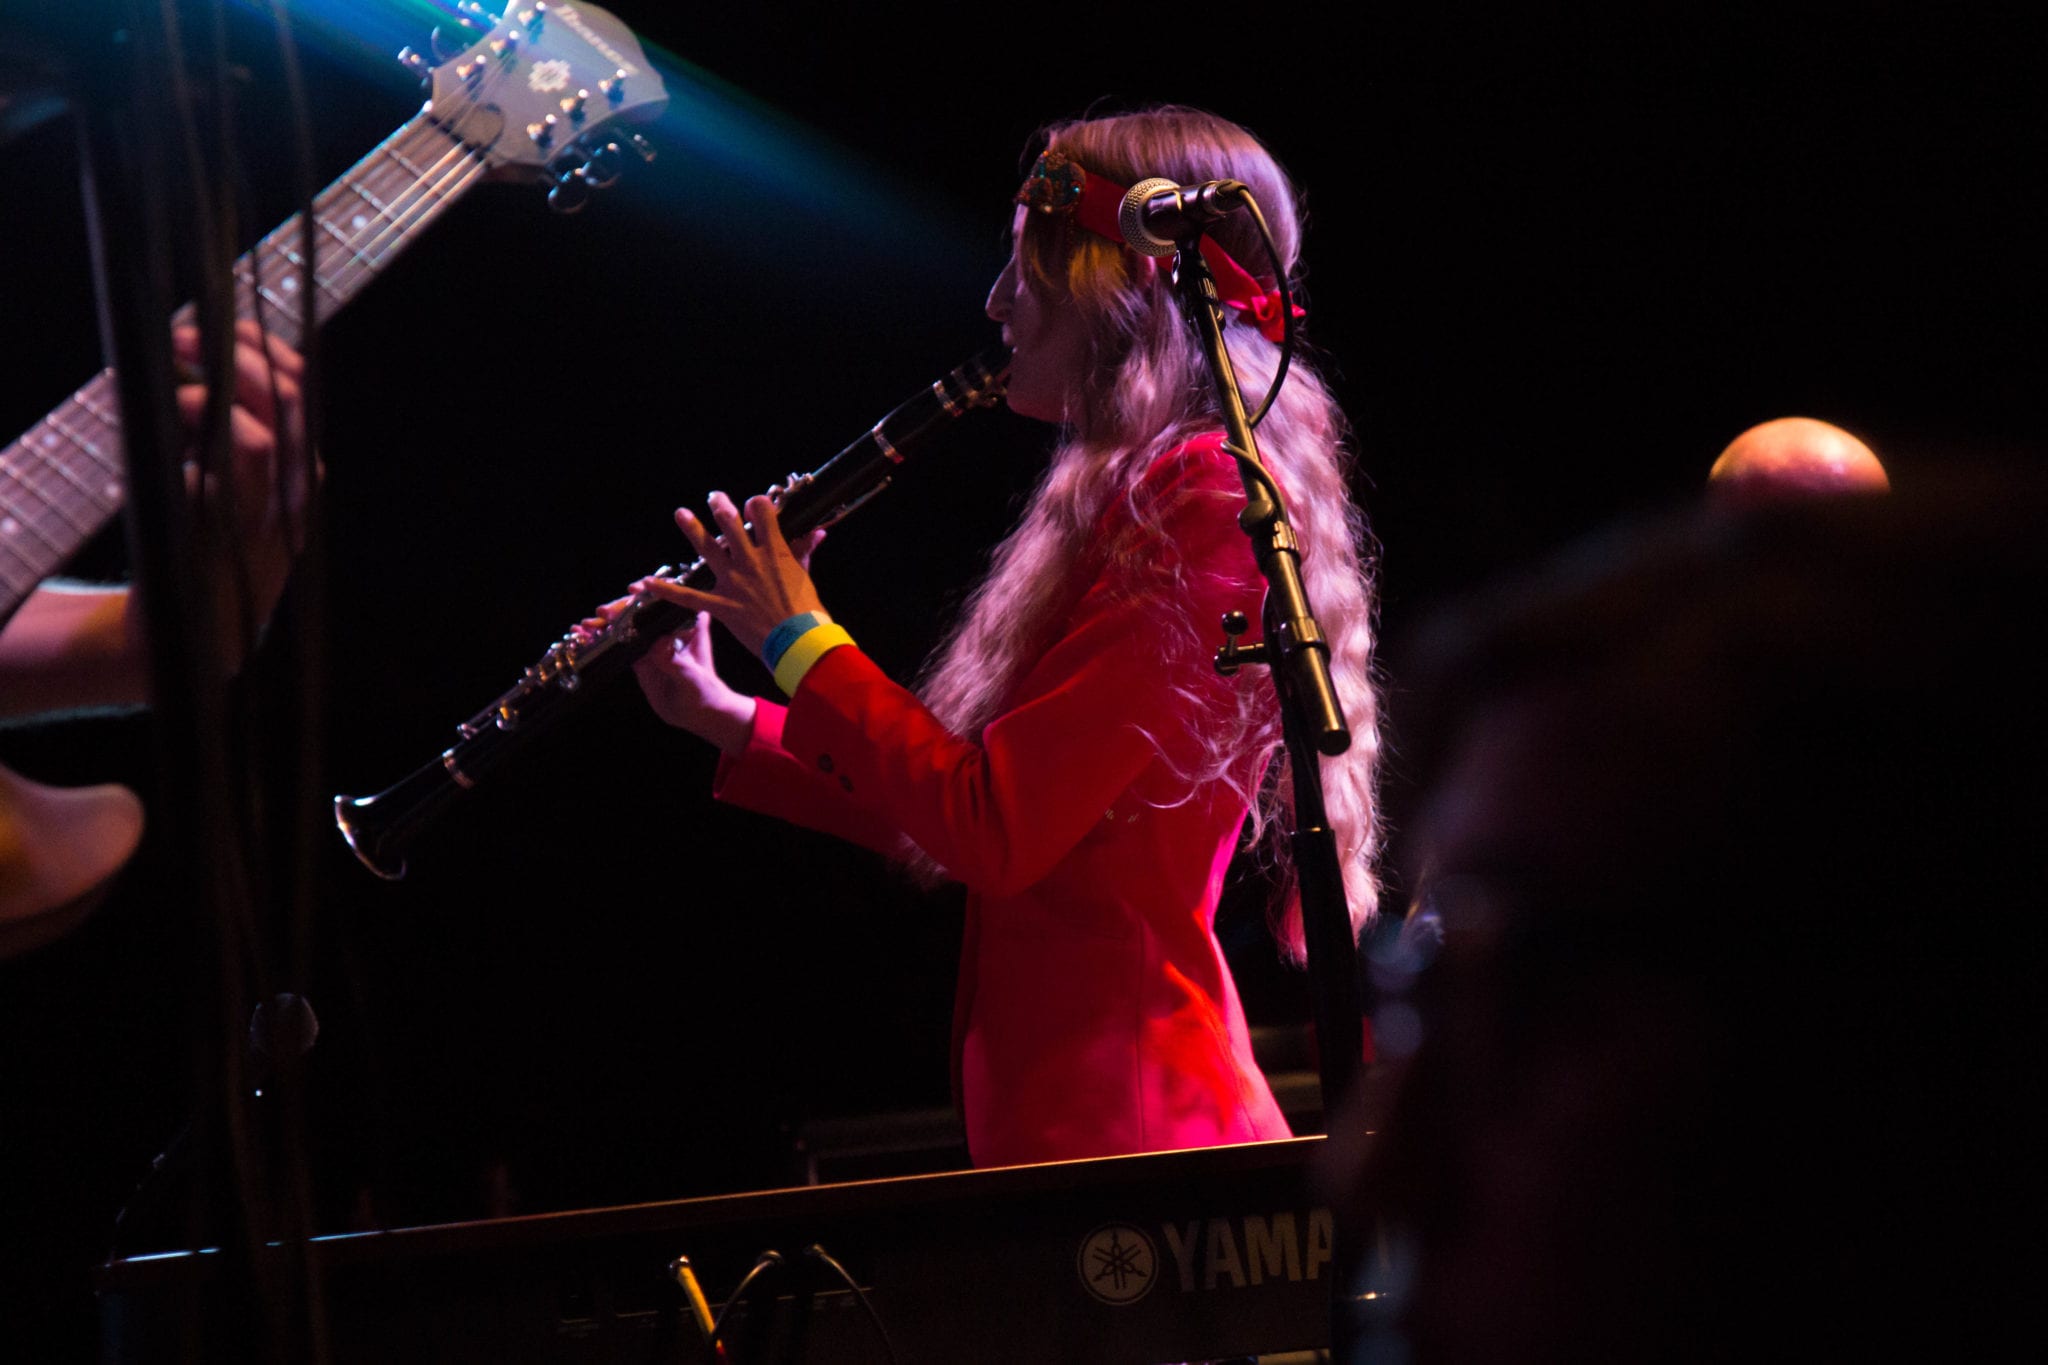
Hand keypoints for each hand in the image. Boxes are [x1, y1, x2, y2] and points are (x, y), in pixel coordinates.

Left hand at [168, 319, 312, 664]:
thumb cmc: (203, 554)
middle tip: (188, 337)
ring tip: (180, 380)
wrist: (194, 638)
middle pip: (290, 404)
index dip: (270, 351)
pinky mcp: (232, 534)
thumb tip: (202, 372)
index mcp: (298, 477)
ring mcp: (267, 517)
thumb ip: (229, 444)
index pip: (302, 397)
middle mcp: (295, 494)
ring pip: (262, 436)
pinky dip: (201, 432)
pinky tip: (175, 417)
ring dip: (217, 394)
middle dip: (239, 356)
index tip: (226, 327)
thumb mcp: (230, 491)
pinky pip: (226, 472)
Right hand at [575, 597, 753, 752]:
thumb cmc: (705, 691)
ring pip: (627, 624)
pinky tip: (585, 635)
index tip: (634, 590)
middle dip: (621, 607)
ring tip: (587, 624)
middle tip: (604, 613)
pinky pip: (619, 644)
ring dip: (607, 622)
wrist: (699, 713)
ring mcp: (652, 642)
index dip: (651, 590)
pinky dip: (603, 638)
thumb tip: (659, 644)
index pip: (668, 600)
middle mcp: (669, 628)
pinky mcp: (640, 657)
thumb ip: (674, 661)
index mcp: (688, 625)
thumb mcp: (691, 677)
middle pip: (642, 609)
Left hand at [634, 492, 825, 658]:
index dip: (756, 504)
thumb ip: (804, 551)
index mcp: (775, 551)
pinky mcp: (722, 606)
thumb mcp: (806, 576)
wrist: (800, 642)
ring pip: (708, 549)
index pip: (762, 512)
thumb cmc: (808, 611)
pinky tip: (648, 582)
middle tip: (714, 497)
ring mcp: (734, 583)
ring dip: (692, 529)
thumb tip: (816, 532)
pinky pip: (689, 597)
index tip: (753, 506)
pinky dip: (667, 590)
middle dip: (721, 506)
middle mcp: (751, 561)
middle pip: (731, 523)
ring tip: (680, 513)